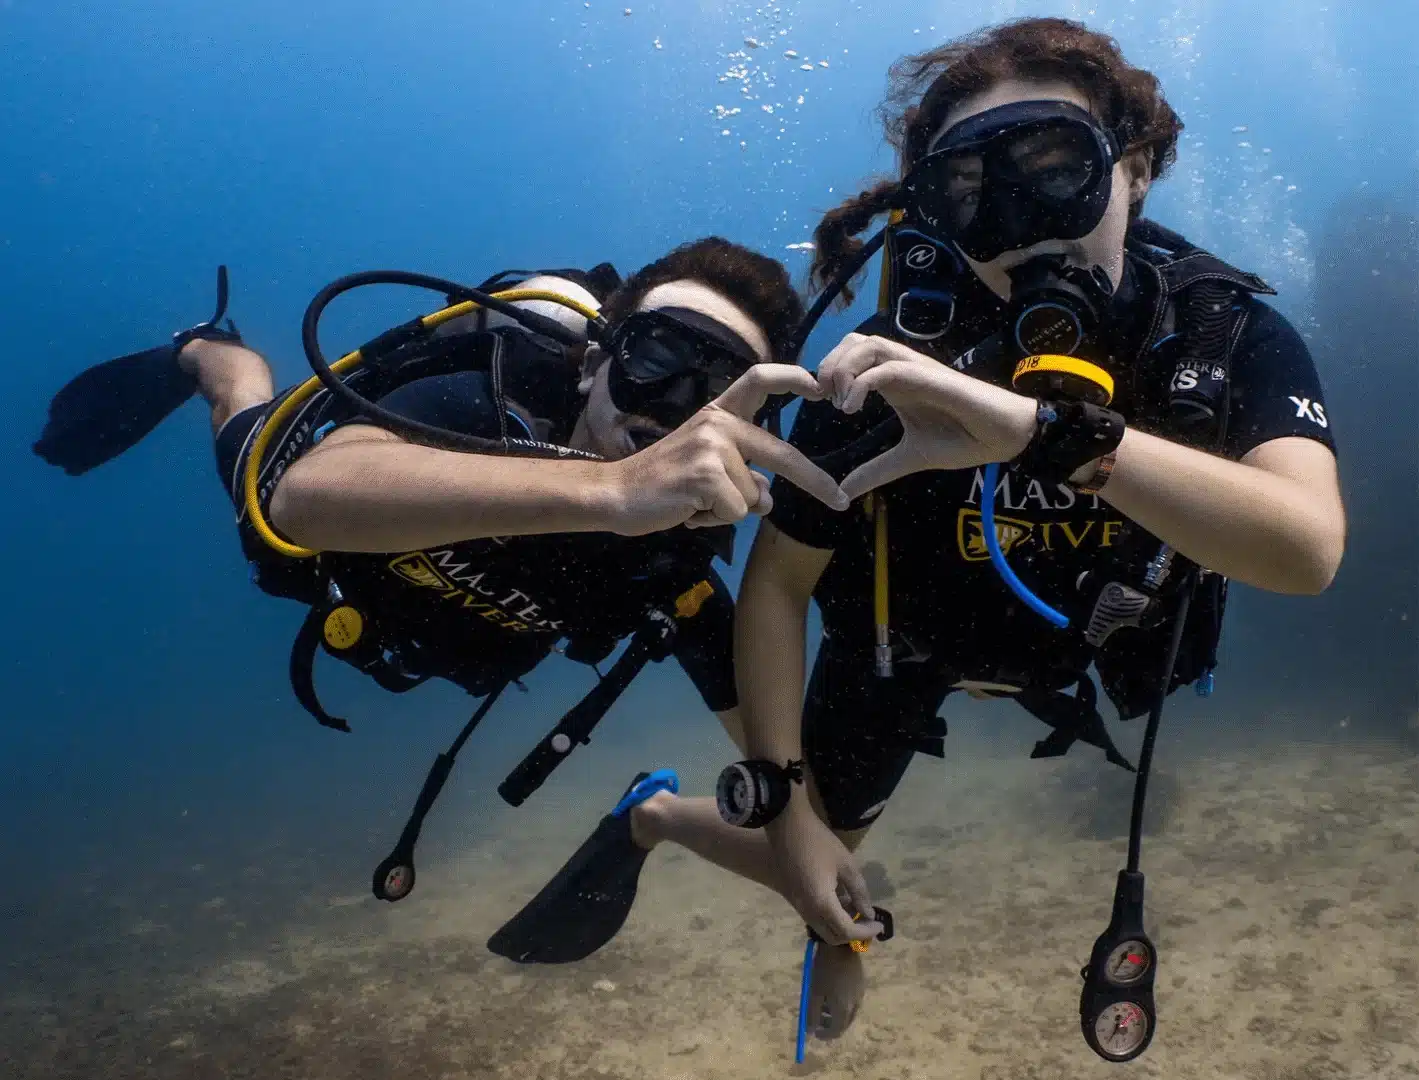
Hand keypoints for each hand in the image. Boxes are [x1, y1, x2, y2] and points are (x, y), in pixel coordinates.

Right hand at [608, 364, 848, 534]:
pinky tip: (688, 510)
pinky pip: (737, 511)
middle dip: (816, 482)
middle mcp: (718, 423)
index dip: (792, 378)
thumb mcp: (709, 473)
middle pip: (781, 454)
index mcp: (718, 415)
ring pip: (753, 496)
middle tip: (841, 500)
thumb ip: (744, 477)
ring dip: (728, 511)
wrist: (617, 495)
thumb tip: (768, 497)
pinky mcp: (706, 474)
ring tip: (694, 502)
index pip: (758, 381)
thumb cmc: (662, 486)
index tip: (821, 387)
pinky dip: (716, 521)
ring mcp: (712, 446)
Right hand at [768, 800, 880, 946]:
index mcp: (822, 903)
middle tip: (868, 922)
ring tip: (856, 908)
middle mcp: (807, 910)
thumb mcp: (846, 864)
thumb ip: (859, 892)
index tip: (880, 925)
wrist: (786, 826)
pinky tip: (840, 899)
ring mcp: (797, 905)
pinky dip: (829, 917)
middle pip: (832, 937)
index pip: (847, 931)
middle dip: (853, 934)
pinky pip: (814, 918)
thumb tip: (868, 913)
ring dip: (840, 926)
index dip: (866, 931)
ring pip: (822, 929)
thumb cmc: (819, 842)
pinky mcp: (793, 898)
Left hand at [807, 942, 866, 1040]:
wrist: (841, 945)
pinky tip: (833, 989)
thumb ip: (812, 1014)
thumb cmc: (824, 969)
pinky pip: (853, 1000)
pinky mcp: (862, 983)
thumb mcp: (814, 992)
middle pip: (844, 1023)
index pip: (836, 1031)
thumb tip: (810, 1030)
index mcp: (844, 1009)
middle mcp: (856, 1005)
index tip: (814, 1031)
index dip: (824, 1034)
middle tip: (818, 1018)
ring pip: (849, 1011)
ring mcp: (861, 994)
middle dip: (830, 1024)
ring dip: (836, 1013)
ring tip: (823, 1002)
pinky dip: (842, 1002)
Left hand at [816, 333, 1038, 498]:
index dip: (829, 371)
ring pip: (867, 344)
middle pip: (852, 341)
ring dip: (843, 369)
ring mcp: (915, 369)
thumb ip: (876, 471)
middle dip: (829, 365)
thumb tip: (844, 492)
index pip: (851, 354)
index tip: (820, 402)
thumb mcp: (910, 458)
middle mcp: (901, 368)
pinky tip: (852, 409)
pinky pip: (887, 367)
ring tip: (840, 403)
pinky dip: (860, 383)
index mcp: (894, 381)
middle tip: (824, 398)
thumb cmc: (964, 438)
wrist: (1005, 437)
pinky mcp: (929, 377)